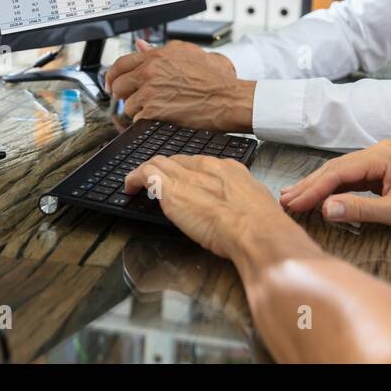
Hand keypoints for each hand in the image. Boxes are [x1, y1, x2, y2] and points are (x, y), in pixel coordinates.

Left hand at [105, 39, 254, 131]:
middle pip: (118, 85)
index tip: (112, 84)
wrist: (228, 98)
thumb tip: (140, 45)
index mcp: (157, 56)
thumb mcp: (188, 53)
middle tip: (133, 100)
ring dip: (138, 110)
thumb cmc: (215, 78)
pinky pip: (137, 120)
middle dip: (124, 95)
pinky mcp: (153, 111)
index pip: (121, 64)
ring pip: (127, 105)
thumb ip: (159, 49)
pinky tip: (160, 119)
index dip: (113, 76)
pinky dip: (146, 122)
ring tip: (155, 111)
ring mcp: (150, 92)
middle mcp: (150, 71)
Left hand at [123, 155, 305, 261]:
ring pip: (159, 162)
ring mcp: (187, 176)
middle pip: (178, 161)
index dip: (188, 172)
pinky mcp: (171, 189)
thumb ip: (242, 205)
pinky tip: (129, 187)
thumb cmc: (262, 226)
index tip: (184, 182)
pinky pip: (145, 173)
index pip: (200, 164)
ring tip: (137, 182)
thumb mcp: (256, 206)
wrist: (255, 230)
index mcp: (229, 170)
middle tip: (157, 181)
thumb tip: (239, 214)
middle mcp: (206, 167)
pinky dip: (134, 178)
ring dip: (147, 171)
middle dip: (166, 169)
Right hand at [279, 139, 390, 232]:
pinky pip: (351, 180)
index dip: (313, 188)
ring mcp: (379, 161)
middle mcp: (377, 152)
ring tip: (293, 199)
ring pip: (341, 174)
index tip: (293, 202)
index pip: (338, 171)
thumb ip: (358, 209)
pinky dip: (333, 190)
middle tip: (284, 200)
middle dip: (309, 186)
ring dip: (318, 188)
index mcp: (381, 155)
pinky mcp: (381, 173)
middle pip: (335, 169)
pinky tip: (318, 198)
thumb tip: (324, 209)